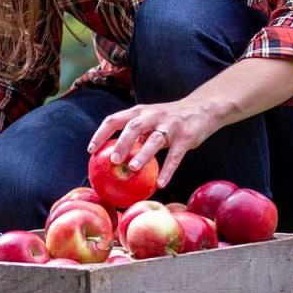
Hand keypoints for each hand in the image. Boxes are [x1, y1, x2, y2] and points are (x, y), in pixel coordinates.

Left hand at [86, 96, 224, 190]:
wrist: (202, 108)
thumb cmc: (169, 119)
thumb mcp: (149, 119)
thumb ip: (134, 133)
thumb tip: (113, 156)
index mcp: (140, 111)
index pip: (115, 119)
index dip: (101, 134)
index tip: (91, 150)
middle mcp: (153, 115)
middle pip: (133, 126)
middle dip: (122, 142)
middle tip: (113, 160)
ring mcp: (171, 125)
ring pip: (155, 139)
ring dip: (143, 154)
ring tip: (132, 168)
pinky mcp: (186, 137)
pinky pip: (176, 155)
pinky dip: (168, 169)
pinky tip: (160, 183)